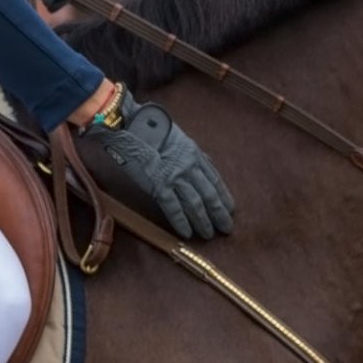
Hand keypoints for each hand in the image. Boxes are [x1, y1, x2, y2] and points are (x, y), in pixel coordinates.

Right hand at [82, 96, 235, 239]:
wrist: (132, 127)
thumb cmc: (152, 132)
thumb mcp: (180, 139)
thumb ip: (193, 154)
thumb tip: (205, 165)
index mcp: (195, 154)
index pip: (215, 179)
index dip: (224, 196)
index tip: (230, 209)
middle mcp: (189, 166)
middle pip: (209, 194)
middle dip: (219, 213)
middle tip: (226, 228)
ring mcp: (175, 176)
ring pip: (195, 203)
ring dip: (203, 221)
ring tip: (208, 234)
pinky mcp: (159, 185)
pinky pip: (173, 207)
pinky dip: (181, 222)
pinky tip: (186, 233)